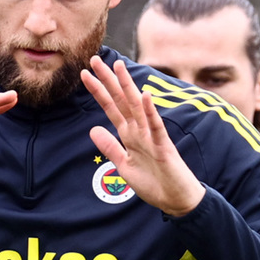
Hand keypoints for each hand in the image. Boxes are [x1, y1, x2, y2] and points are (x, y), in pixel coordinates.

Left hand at [81, 56, 207, 216]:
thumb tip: (93, 129)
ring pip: (137, 107)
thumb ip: (110, 147)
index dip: (98, 92)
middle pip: (120, 101)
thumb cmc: (153, 182)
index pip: (111, 108)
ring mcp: (151, 136)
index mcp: (129, 135)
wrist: (175, 199)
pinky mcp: (163, 147)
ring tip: (118, 66)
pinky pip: (156, 127)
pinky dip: (150, 112)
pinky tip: (145, 96)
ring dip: (127, 87)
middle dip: (107, 81)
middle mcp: (139, 131)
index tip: (84, 74)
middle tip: (94, 59)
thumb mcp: (124, 165)